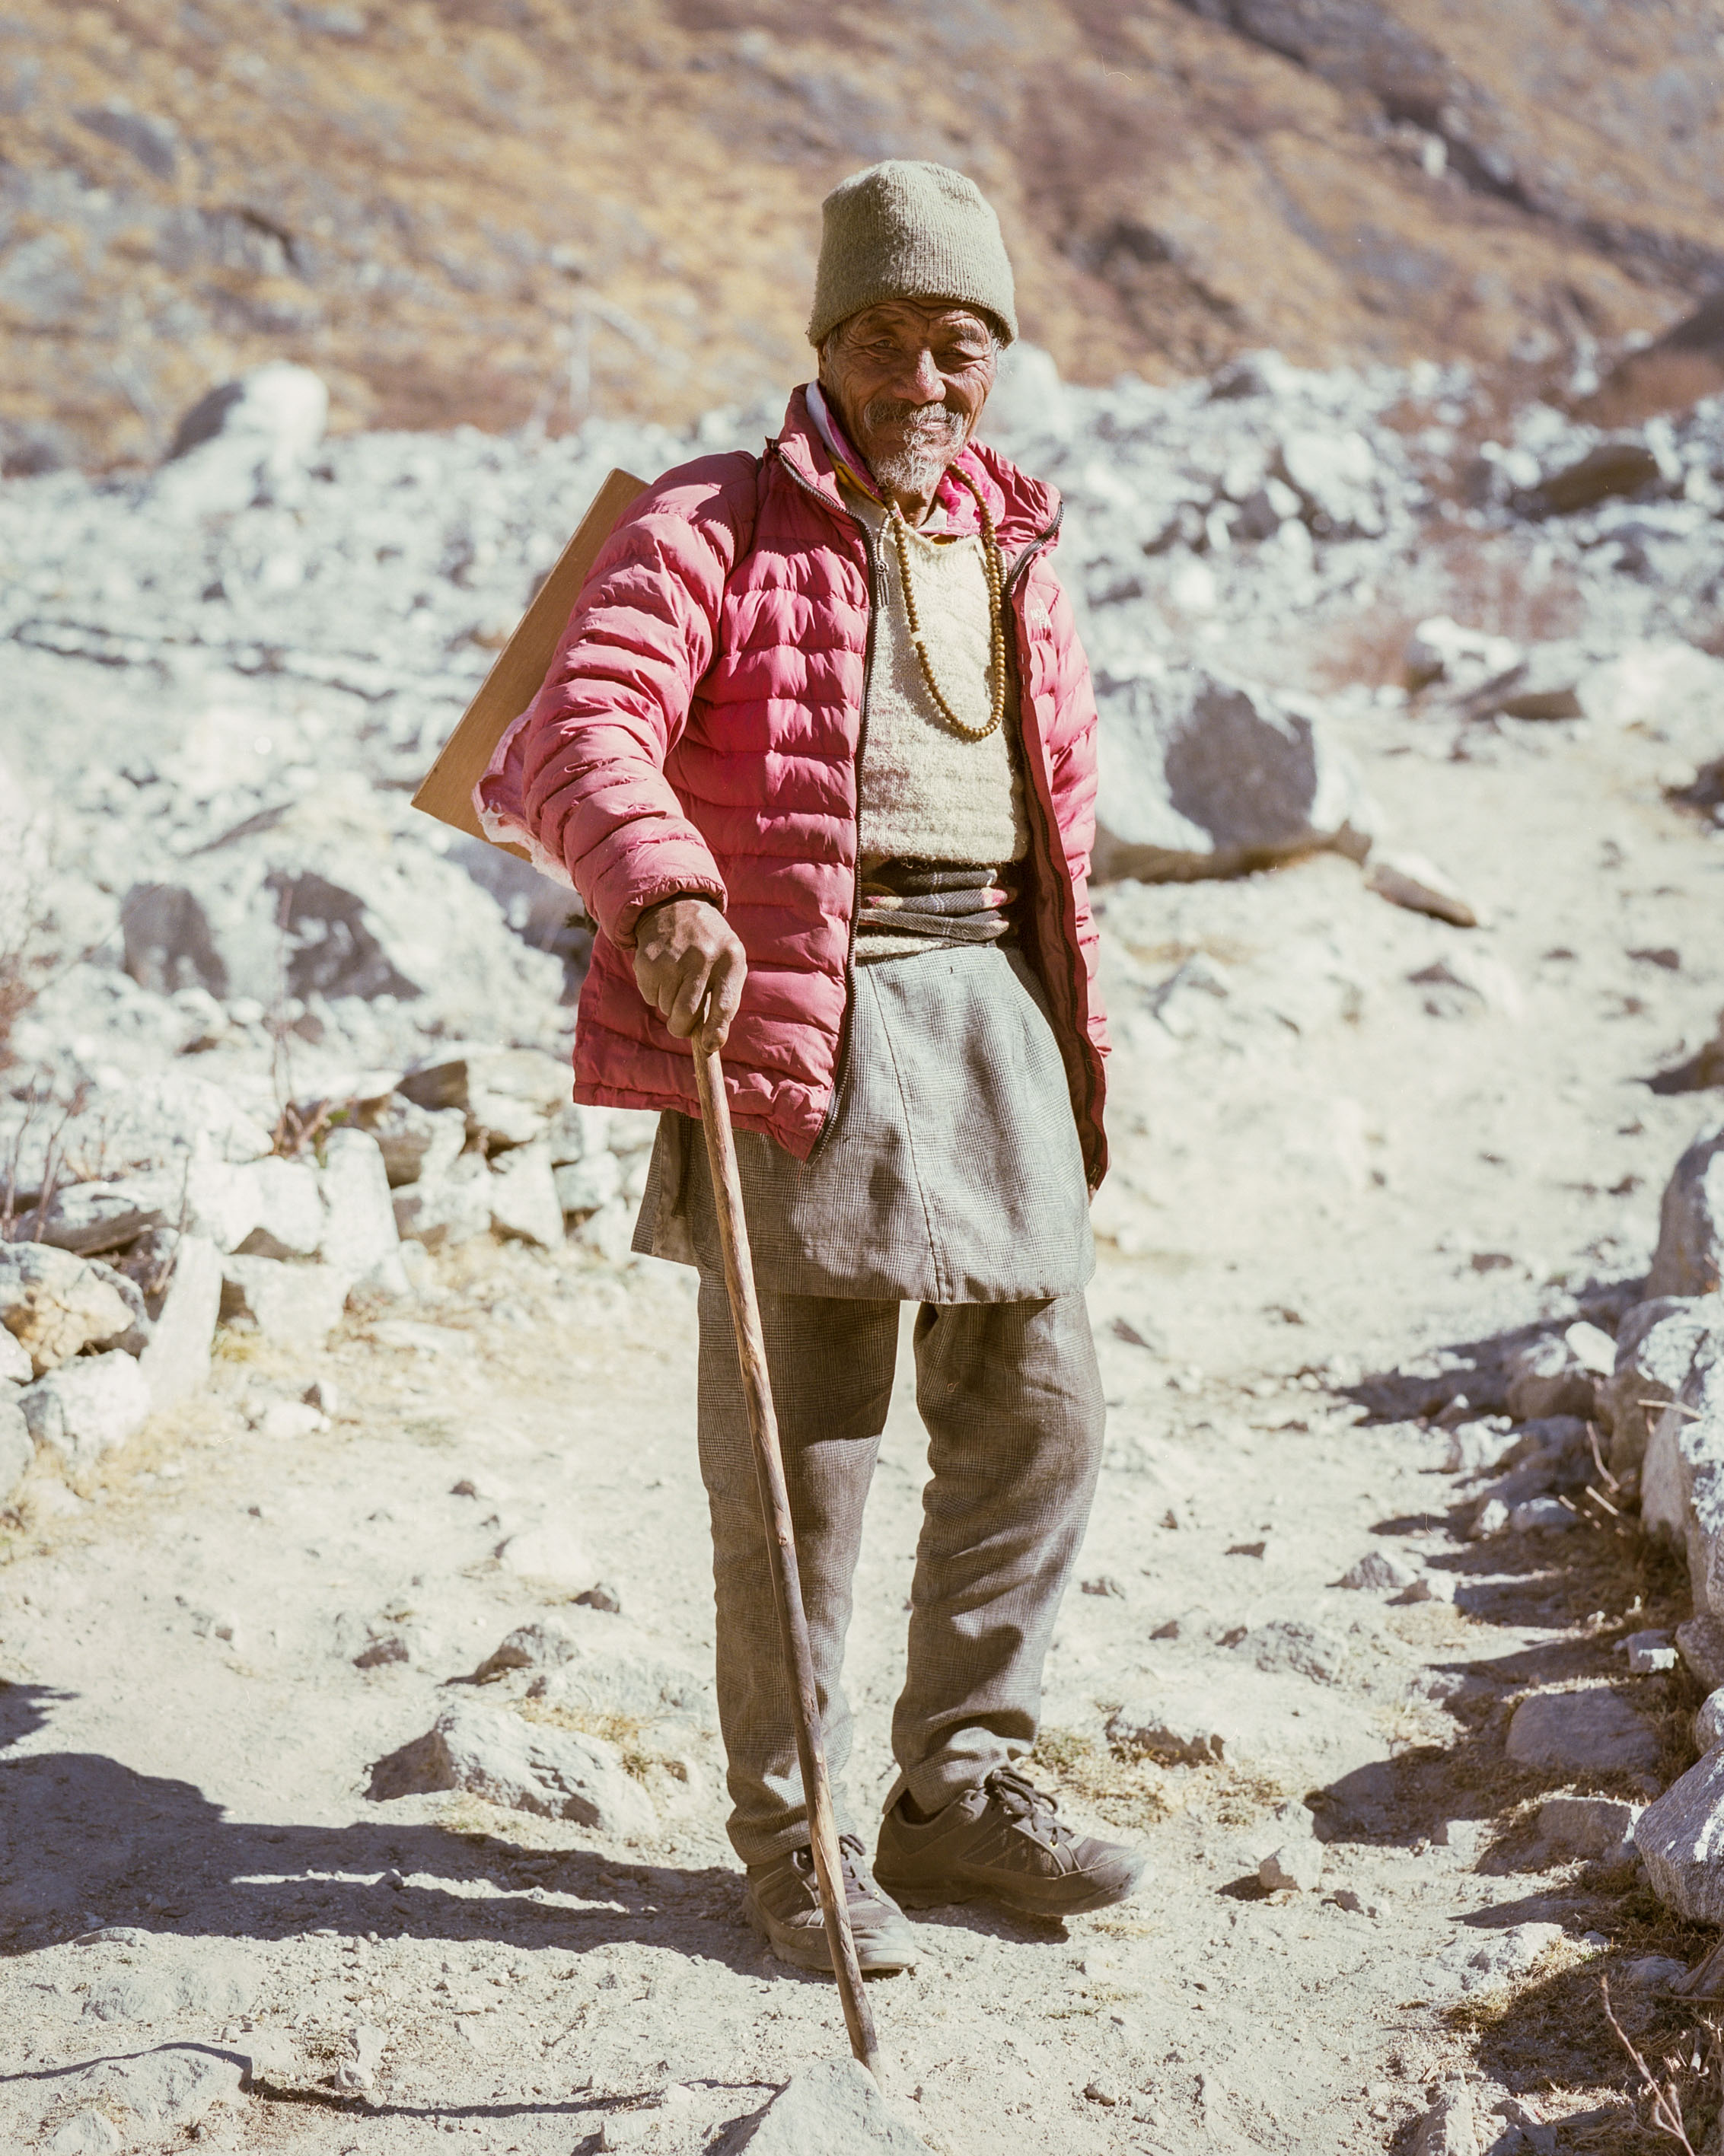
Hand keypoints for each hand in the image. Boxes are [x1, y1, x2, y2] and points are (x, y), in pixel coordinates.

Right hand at [632, 897, 746, 1053]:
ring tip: (677, 982)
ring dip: (669, 1006)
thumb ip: (725, 1000)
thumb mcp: (730, 962)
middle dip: (682, 1027)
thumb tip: (711, 1044)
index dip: (716, 1031)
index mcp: (731, 958)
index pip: (724, 1005)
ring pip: (665, 1008)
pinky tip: (664, 973)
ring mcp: (673, 958)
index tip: (709, 1046)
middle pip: (686, 1014)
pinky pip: (649, 997)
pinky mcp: (648, 960)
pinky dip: (655, 994)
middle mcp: (702, 956)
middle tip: (682, 1024)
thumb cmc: (710, 946)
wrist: (676, 906)